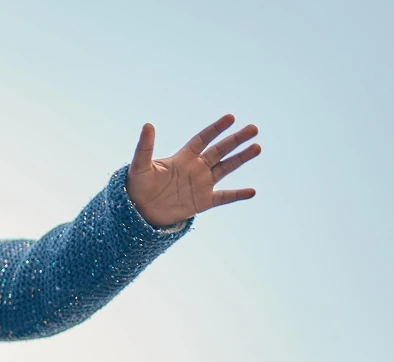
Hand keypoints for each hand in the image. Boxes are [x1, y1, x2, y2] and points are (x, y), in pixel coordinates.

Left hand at [125, 115, 260, 227]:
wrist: (138, 211)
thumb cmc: (137, 186)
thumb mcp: (140, 166)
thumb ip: (145, 147)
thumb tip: (148, 125)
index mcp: (182, 158)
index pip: (203, 139)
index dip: (216, 129)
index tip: (231, 118)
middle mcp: (195, 168)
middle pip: (219, 151)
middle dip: (236, 140)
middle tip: (253, 129)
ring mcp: (200, 185)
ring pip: (225, 169)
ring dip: (241, 159)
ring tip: (257, 147)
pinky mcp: (202, 202)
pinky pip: (224, 198)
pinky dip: (237, 195)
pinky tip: (252, 191)